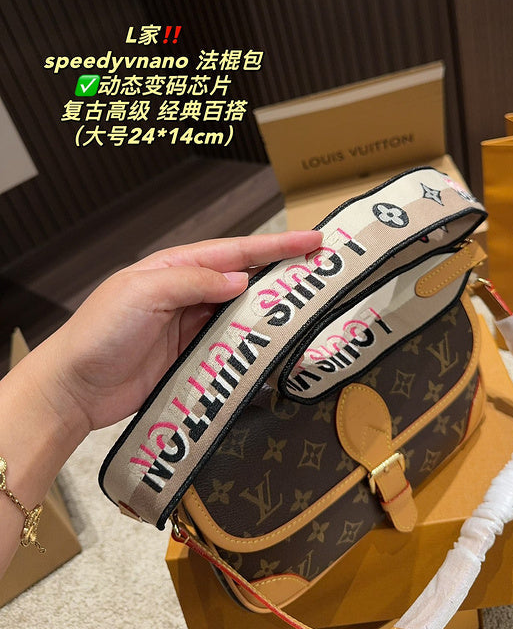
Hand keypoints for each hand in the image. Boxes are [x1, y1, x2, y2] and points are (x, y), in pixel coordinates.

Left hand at [34, 230, 321, 435]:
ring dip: (272, 312)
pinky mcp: (192, 357)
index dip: (276, 246)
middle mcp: (188, 292)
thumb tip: (240, 280)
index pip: (236, 252)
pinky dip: (253, 345)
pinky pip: (231, 346)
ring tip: (308, 311)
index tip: (312, 241)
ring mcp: (191, 326)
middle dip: (283, 275)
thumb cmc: (100, 331)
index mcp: (177, 266)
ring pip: (243, 314)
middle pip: (246, 280)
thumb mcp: (144, 293)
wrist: (75, 387)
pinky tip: (274, 348)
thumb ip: (193, 282)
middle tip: (322, 274)